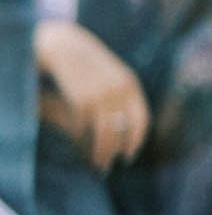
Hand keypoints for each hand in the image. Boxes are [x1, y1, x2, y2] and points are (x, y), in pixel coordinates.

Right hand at [34, 21, 149, 170]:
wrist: (67, 48)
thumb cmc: (92, 66)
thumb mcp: (114, 77)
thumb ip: (123, 97)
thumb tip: (126, 129)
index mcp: (131, 85)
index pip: (141, 119)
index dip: (136, 140)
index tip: (129, 156)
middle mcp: (120, 91)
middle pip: (122, 131)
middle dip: (116, 151)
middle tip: (109, 166)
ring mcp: (101, 96)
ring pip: (105, 133)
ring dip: (101, 152)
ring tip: (97, 163)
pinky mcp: (81, 100)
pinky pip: (84, 127)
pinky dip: (82, 138)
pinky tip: (80, 143)